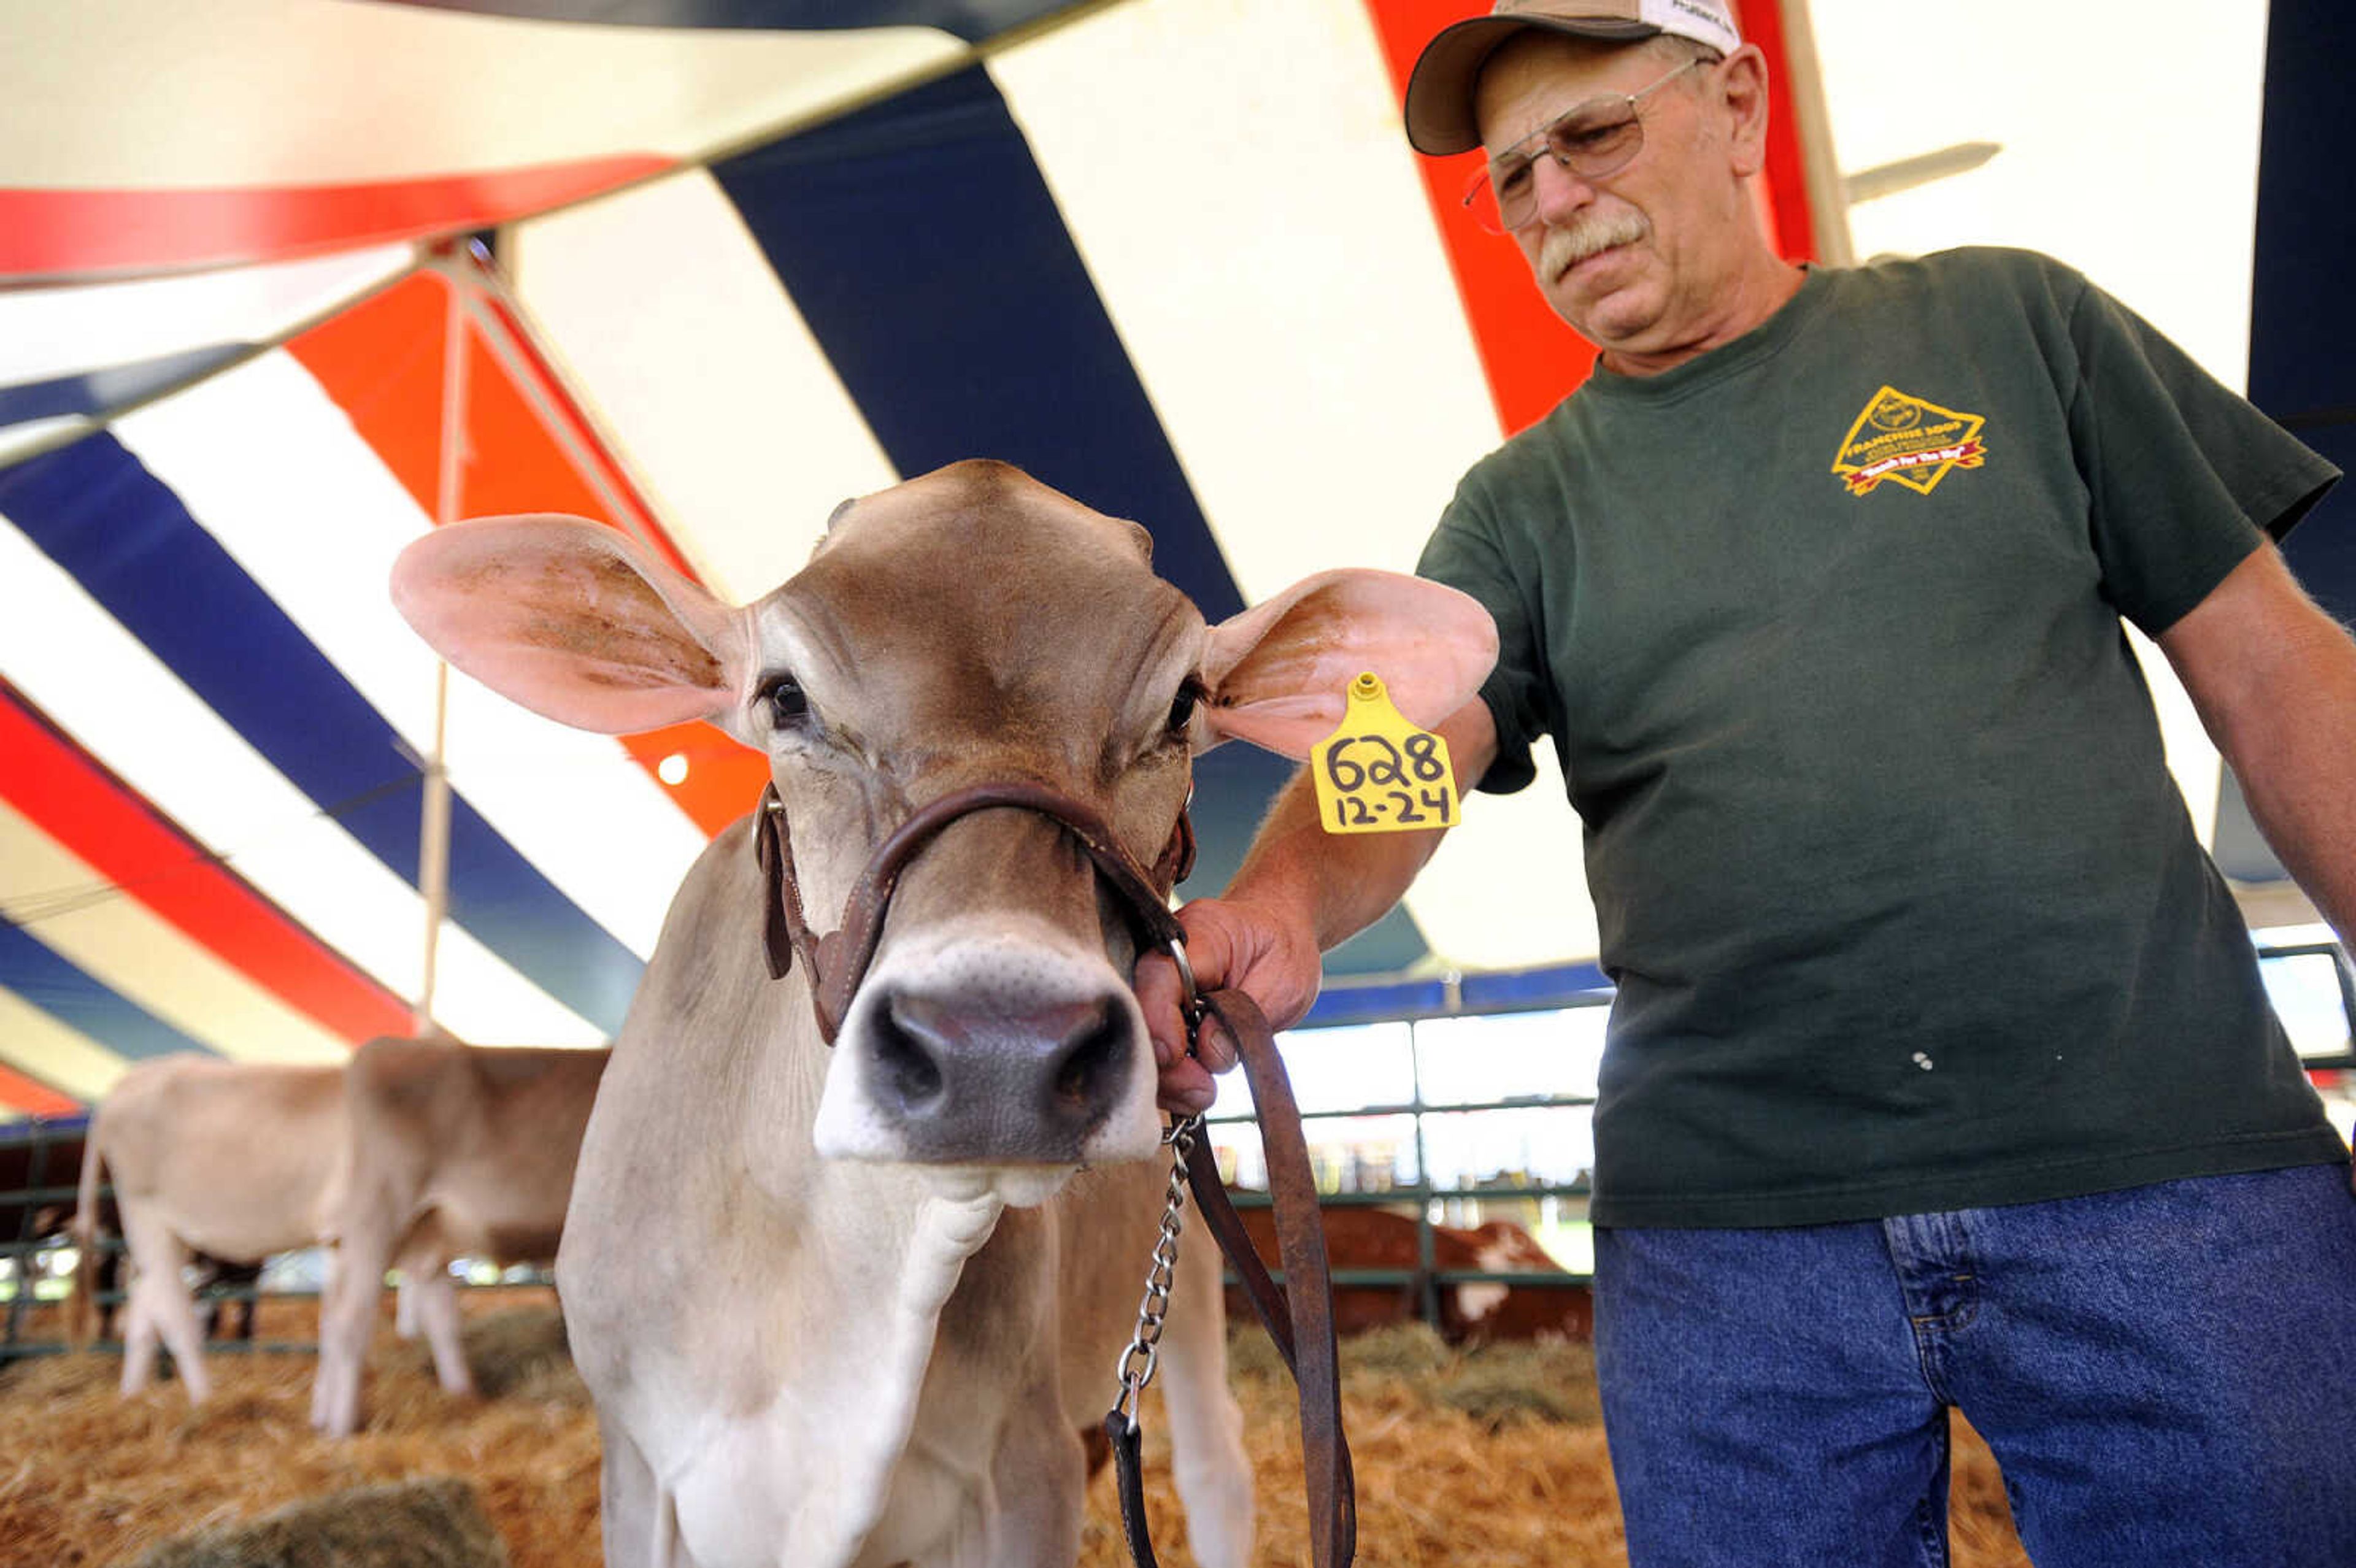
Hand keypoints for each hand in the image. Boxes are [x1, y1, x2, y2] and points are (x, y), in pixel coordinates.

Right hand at [1134, 897, 1322, 1115]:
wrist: (1279, 935)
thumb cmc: (1282, 952)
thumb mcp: (1282, 985)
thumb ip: (1245, 1019)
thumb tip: (1210, 1054)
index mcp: (1200, 935)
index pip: (1159, 975)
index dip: (1158, 1021)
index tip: (1174, 1057)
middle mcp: (1165, 957)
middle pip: (1140, 1014)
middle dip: (1164, 1063)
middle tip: (1201, 1091)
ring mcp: (1158, 986)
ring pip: (1140, 1040)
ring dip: (1167, 1078)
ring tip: (1202, 1093)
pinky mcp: (1160, 1013)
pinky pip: (1152, 1050)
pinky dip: (1170, 1077)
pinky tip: (1193, 1090)